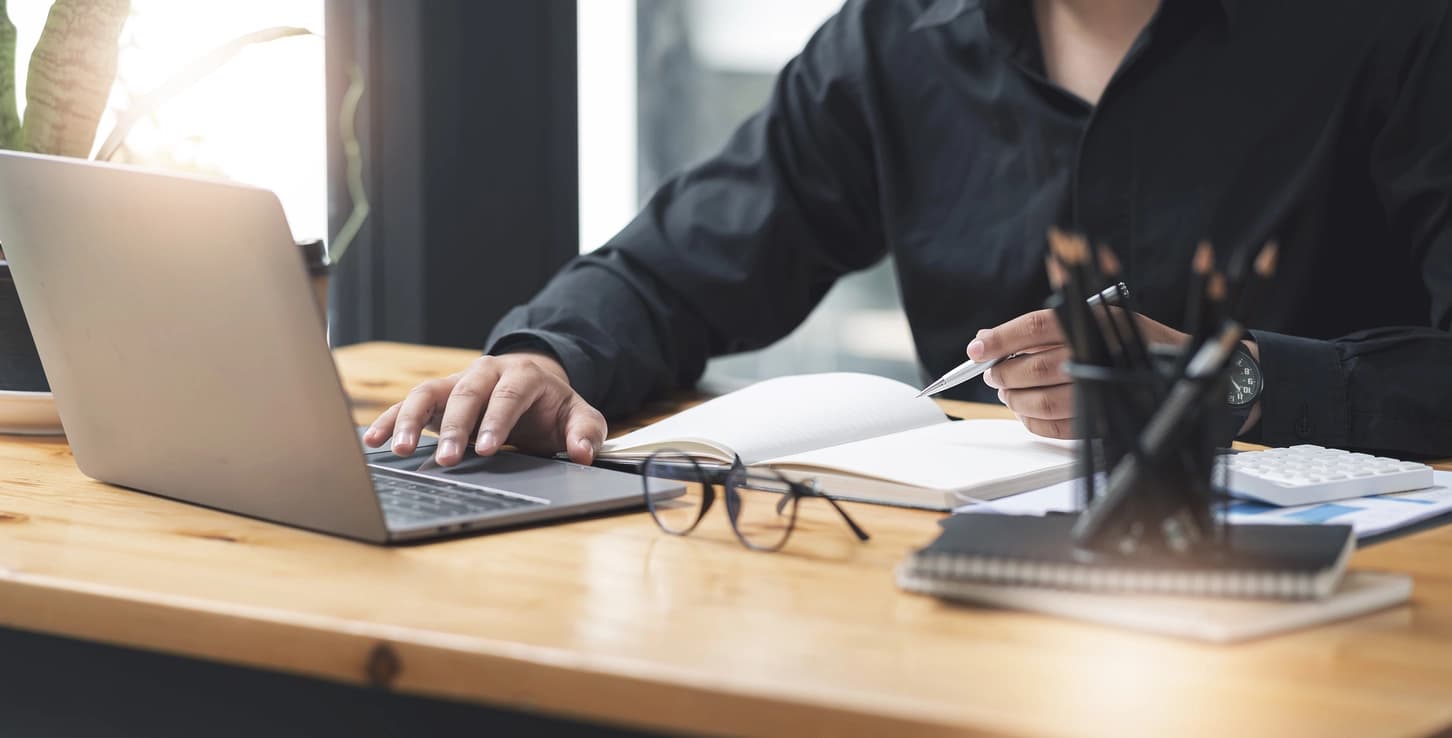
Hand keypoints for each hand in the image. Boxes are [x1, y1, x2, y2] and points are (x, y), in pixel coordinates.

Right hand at [362, 352, 606, 466]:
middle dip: (456, 427)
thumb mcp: (577, 416)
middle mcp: (485, 372)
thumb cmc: (552, 407)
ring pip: (429, 392)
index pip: (508, 396)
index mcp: (522, 375)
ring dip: (413, 420)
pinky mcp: (437, 395)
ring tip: (400, 449)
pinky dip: (392, 420)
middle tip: (449, 459)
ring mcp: (457, 381)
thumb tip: (585, 454)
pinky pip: (409, 403)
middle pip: (466, 394)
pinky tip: (375, 440)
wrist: (531, 384)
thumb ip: (585, 432)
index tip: (486, 449)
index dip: (496, 421)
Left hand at [968, 308, 1188, 438]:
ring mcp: (1101, 389)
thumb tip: (986, 340)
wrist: (1183, 371)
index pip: (1035, 327)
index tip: (976, 349)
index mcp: (1094, 321)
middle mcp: (1098, 353)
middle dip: (1003, 373)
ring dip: (1014, 399)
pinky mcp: (1105, 420)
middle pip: (1032, 367)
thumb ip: (1041, 330)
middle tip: (992, 374)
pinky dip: (1032, 422)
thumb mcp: (1092, 320)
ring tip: (1008, 393)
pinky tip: (1027, 413)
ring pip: (1040, 400)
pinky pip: (1056, 428)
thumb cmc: (1127, 343)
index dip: (1000, 338)